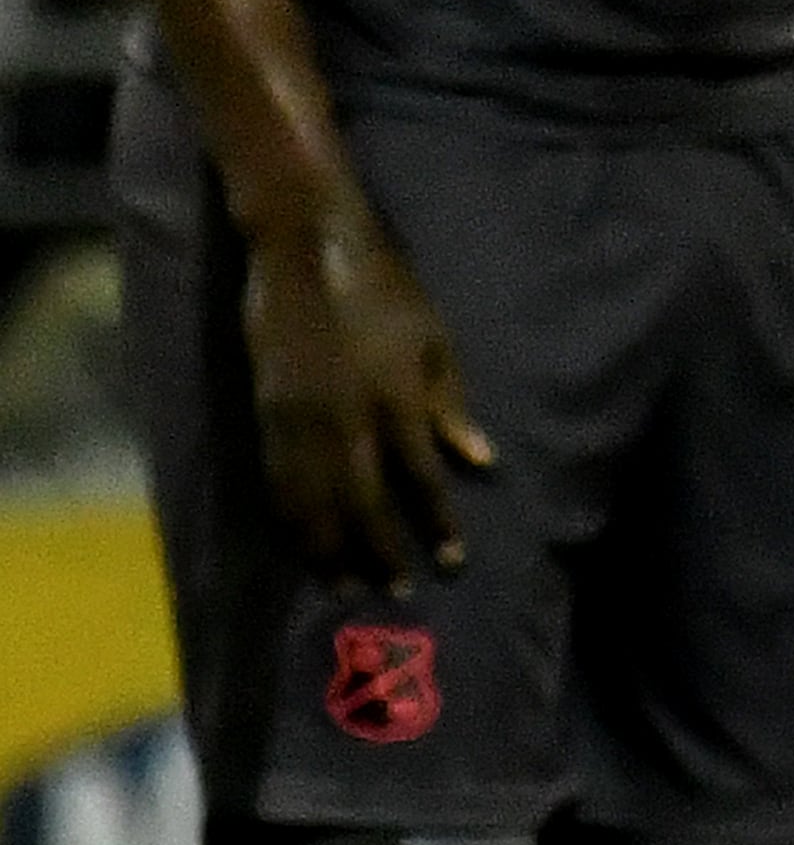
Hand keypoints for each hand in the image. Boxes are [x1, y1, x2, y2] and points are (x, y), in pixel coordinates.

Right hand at [241, 200, 492, 591]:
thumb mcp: (434, 339)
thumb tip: (477, 461)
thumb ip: (451, 405)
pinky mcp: (264, 416)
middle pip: (364, 504)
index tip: (452, 562)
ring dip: (331, 549)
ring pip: (313, 503)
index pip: (422, 479)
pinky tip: (303, 544)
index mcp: (396, 399)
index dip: (437, 524)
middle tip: (398, 592)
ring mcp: (299, 422)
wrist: (306, 252)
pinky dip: (292, 520)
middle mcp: (346, 420)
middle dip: (383, 551)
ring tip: (347, 585)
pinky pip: (277, 483)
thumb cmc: (386, 289)